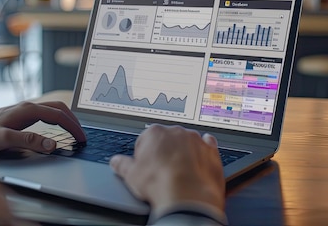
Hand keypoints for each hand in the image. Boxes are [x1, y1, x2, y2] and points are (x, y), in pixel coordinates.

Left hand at [0, 101, 85, 153]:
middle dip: (74, 121)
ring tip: (74, 132)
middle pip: (59, 109)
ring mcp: (24, 109)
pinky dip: (57, 120)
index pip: (59, 115)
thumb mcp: (3, 139)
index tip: (82, 139)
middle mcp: (28, 106)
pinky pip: (45, 114)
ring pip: (53, 109)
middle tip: (82, 136)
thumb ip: (29, 141)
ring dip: (66, 119)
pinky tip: (56, 129)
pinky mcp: (20, 115)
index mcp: (28, 109)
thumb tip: (52, 144)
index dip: (73, 127)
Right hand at [109, 125, 224, 214]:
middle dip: (164, 152)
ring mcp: (195, 139)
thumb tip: (116, 162)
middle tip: (161, 171)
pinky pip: (207, 146)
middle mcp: (176, 131)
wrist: (187, 197)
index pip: (145, 139)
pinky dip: (203, 152)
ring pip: (187, 142)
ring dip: (184, 152)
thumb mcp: (131, 176)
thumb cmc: (159, 184)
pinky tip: (198, 163)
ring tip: (179, 173)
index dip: (144, 155)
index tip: (145, 166)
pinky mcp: (211, 150)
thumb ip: (122, 165)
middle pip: (167, 139)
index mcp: (154, 133)